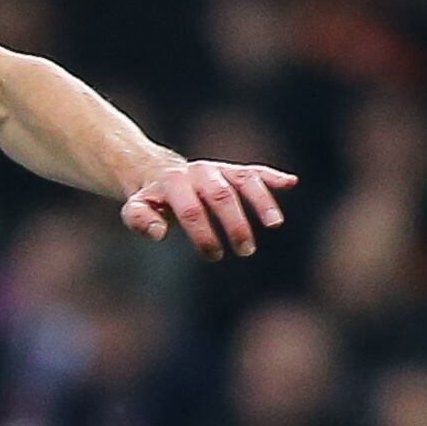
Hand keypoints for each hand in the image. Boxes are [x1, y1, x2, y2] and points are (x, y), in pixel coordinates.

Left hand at [122, 157, 295, 258]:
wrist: (159, 174)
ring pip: (245, 181)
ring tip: (274, 224)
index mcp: (174, 182)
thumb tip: (158, 232)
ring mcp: (220, 170)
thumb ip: (140, 219)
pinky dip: (273, 177)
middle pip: (221, 196)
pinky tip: (291, 183)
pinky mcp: (235, 171)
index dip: (203, 233)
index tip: (213, 255)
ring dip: (261, 202)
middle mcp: (200, 171)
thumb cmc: (151, 201)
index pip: (190, 209)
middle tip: (245, 250)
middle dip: (234, 224)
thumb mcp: (135, 210)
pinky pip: (255, 172)